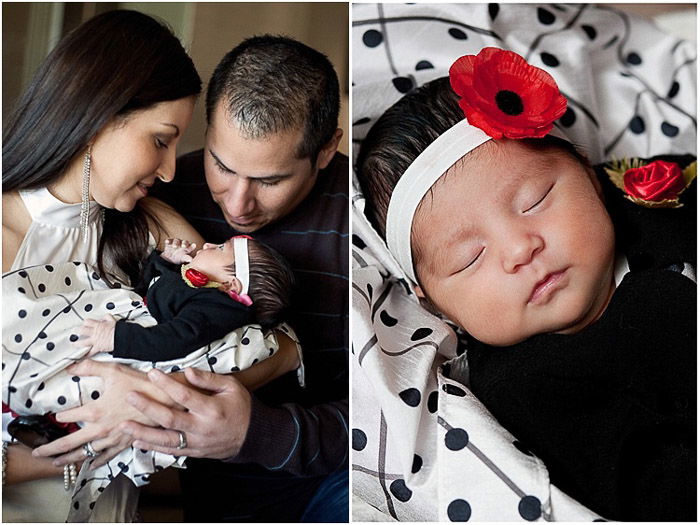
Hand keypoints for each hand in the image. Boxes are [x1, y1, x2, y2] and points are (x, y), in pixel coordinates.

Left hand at [32, 360, 179, 467]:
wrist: (164, 400)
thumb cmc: (140, 385)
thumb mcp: (113, 371)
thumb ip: (89, 367)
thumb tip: (71, 366)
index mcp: (95, 410)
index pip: (68, 414)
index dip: (59, 414)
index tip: (54, 414)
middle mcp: (100, 428)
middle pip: (69, 443)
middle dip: (51, 449)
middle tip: (38, 453)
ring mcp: (111, 438)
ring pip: (85, 453)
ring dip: (69, 459)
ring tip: (56, 463)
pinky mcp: (124, 443)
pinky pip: (106, 457)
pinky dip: (95, 463)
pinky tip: (89, 466)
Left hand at [74, 314, 115, 354]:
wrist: (122, 337)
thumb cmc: (118, 330)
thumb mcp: (112, 320)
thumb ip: (107, 318)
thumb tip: (105, 317)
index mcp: (98, 325)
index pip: (87, 322)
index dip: (85, 323)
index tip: (84, 324)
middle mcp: (94, 332)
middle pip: (82, 330)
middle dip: (77, 331)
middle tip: (74, 332)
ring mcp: (95, 340)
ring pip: (82, 342)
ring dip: (77, 344)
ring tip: (73, 344)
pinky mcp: (98, 347)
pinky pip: (91, 352)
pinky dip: (87, 355)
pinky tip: (84, 356)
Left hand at [121, 367, 250, 459]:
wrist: (253, 436)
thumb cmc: (241, 407)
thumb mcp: (231, 386)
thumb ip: (209, 379)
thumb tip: (187, 371)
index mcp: (212, 409)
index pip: (185, 395)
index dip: (167, 383)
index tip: (152, 373)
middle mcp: (202, 428)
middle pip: (170, 419)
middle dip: (148, 407)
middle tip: (130, 396)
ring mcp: (197, 443)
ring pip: (166, 439)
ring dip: (143, 432)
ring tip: (124, 425)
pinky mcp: (194, 452)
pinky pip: (170, 451)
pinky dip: (153, 447)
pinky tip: (137, 441)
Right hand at [161, 238, 196, 263]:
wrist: (169, 258)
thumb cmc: (179, 257)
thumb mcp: (183, 258)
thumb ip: (187, 258)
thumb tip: (191, 260)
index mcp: (188, 248)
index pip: (191, 246)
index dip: (192, 245)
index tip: (194, 245)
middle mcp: (182, 243)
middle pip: (185, 242)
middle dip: (184, 243)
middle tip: (184, 246)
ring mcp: (176, 242)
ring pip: (177, 241)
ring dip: (176, 243)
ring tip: (174, 246)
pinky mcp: (169, 243)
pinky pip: (169, 241)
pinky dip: (168, 241)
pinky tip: (167, 242)